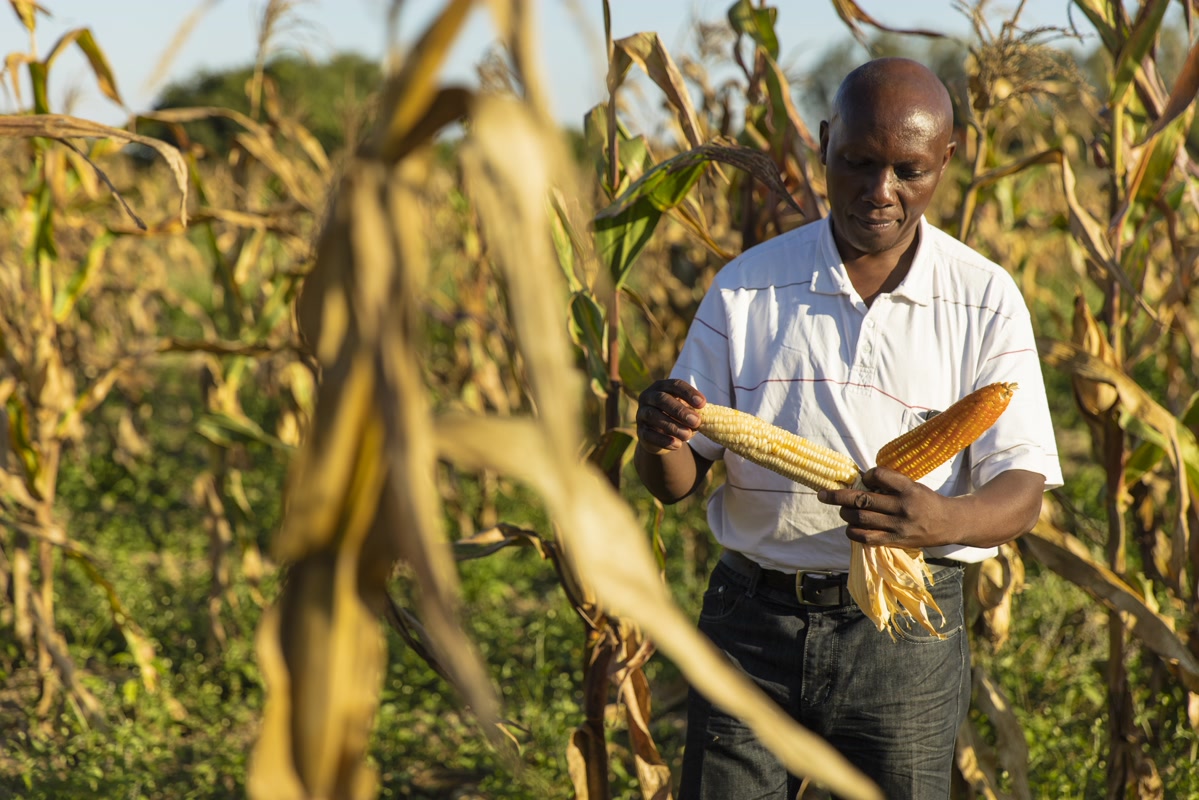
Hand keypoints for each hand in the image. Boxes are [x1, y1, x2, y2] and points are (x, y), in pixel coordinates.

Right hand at [635, 379, 705, 454]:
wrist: (661, 436)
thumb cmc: (678, 417)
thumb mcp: (687, 411)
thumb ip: (694, 411)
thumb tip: (705, 418)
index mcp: (662, 386)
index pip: (675, 385)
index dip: (688, 393)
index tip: (702, 404)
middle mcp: (648, 396)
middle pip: (662, 399)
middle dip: (680, 411)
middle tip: (696, 421)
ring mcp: (642, 413)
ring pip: (653, 416)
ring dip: (673, 426)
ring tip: (688, 435)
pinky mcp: (640, 431)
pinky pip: (649, 434)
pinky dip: (663, 440)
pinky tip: (677, 445)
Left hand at [817, 466, 952, 548]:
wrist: (949, 523)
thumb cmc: (925, 500)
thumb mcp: (913, 485)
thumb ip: (889, 484)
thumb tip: (858, 482)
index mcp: (908, 488)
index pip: (878, 475)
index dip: (866, 475)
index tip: (864, 478)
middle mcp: (902, 506)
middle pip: (862, 500)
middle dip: (838, 497)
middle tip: (823, 495)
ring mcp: (898, 525)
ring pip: (861, 519)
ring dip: (845, 513)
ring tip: (842, 510)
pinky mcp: (896, 541)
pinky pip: (867, 538)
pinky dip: (853, 532)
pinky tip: (851, 527)